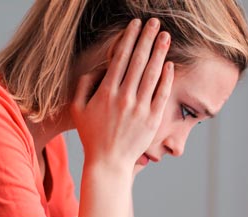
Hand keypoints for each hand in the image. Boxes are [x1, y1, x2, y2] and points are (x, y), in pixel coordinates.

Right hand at [71, 18, 173, 170]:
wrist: (108, 162)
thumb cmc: (91, 135)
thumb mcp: (78, 109)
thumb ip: (83, 85)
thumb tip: (97, 68)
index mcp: (106, 92)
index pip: (120, 58)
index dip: (129, 38)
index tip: (135, 24)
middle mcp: (124, 97)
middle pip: (138, 61)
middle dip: (147, 38)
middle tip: (155, 22)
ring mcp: (140, 108)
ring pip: (152, 74)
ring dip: (160, 52)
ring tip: (165, 36)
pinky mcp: (152, 119)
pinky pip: (162, 94)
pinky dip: (166, 78)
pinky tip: (170, 64)